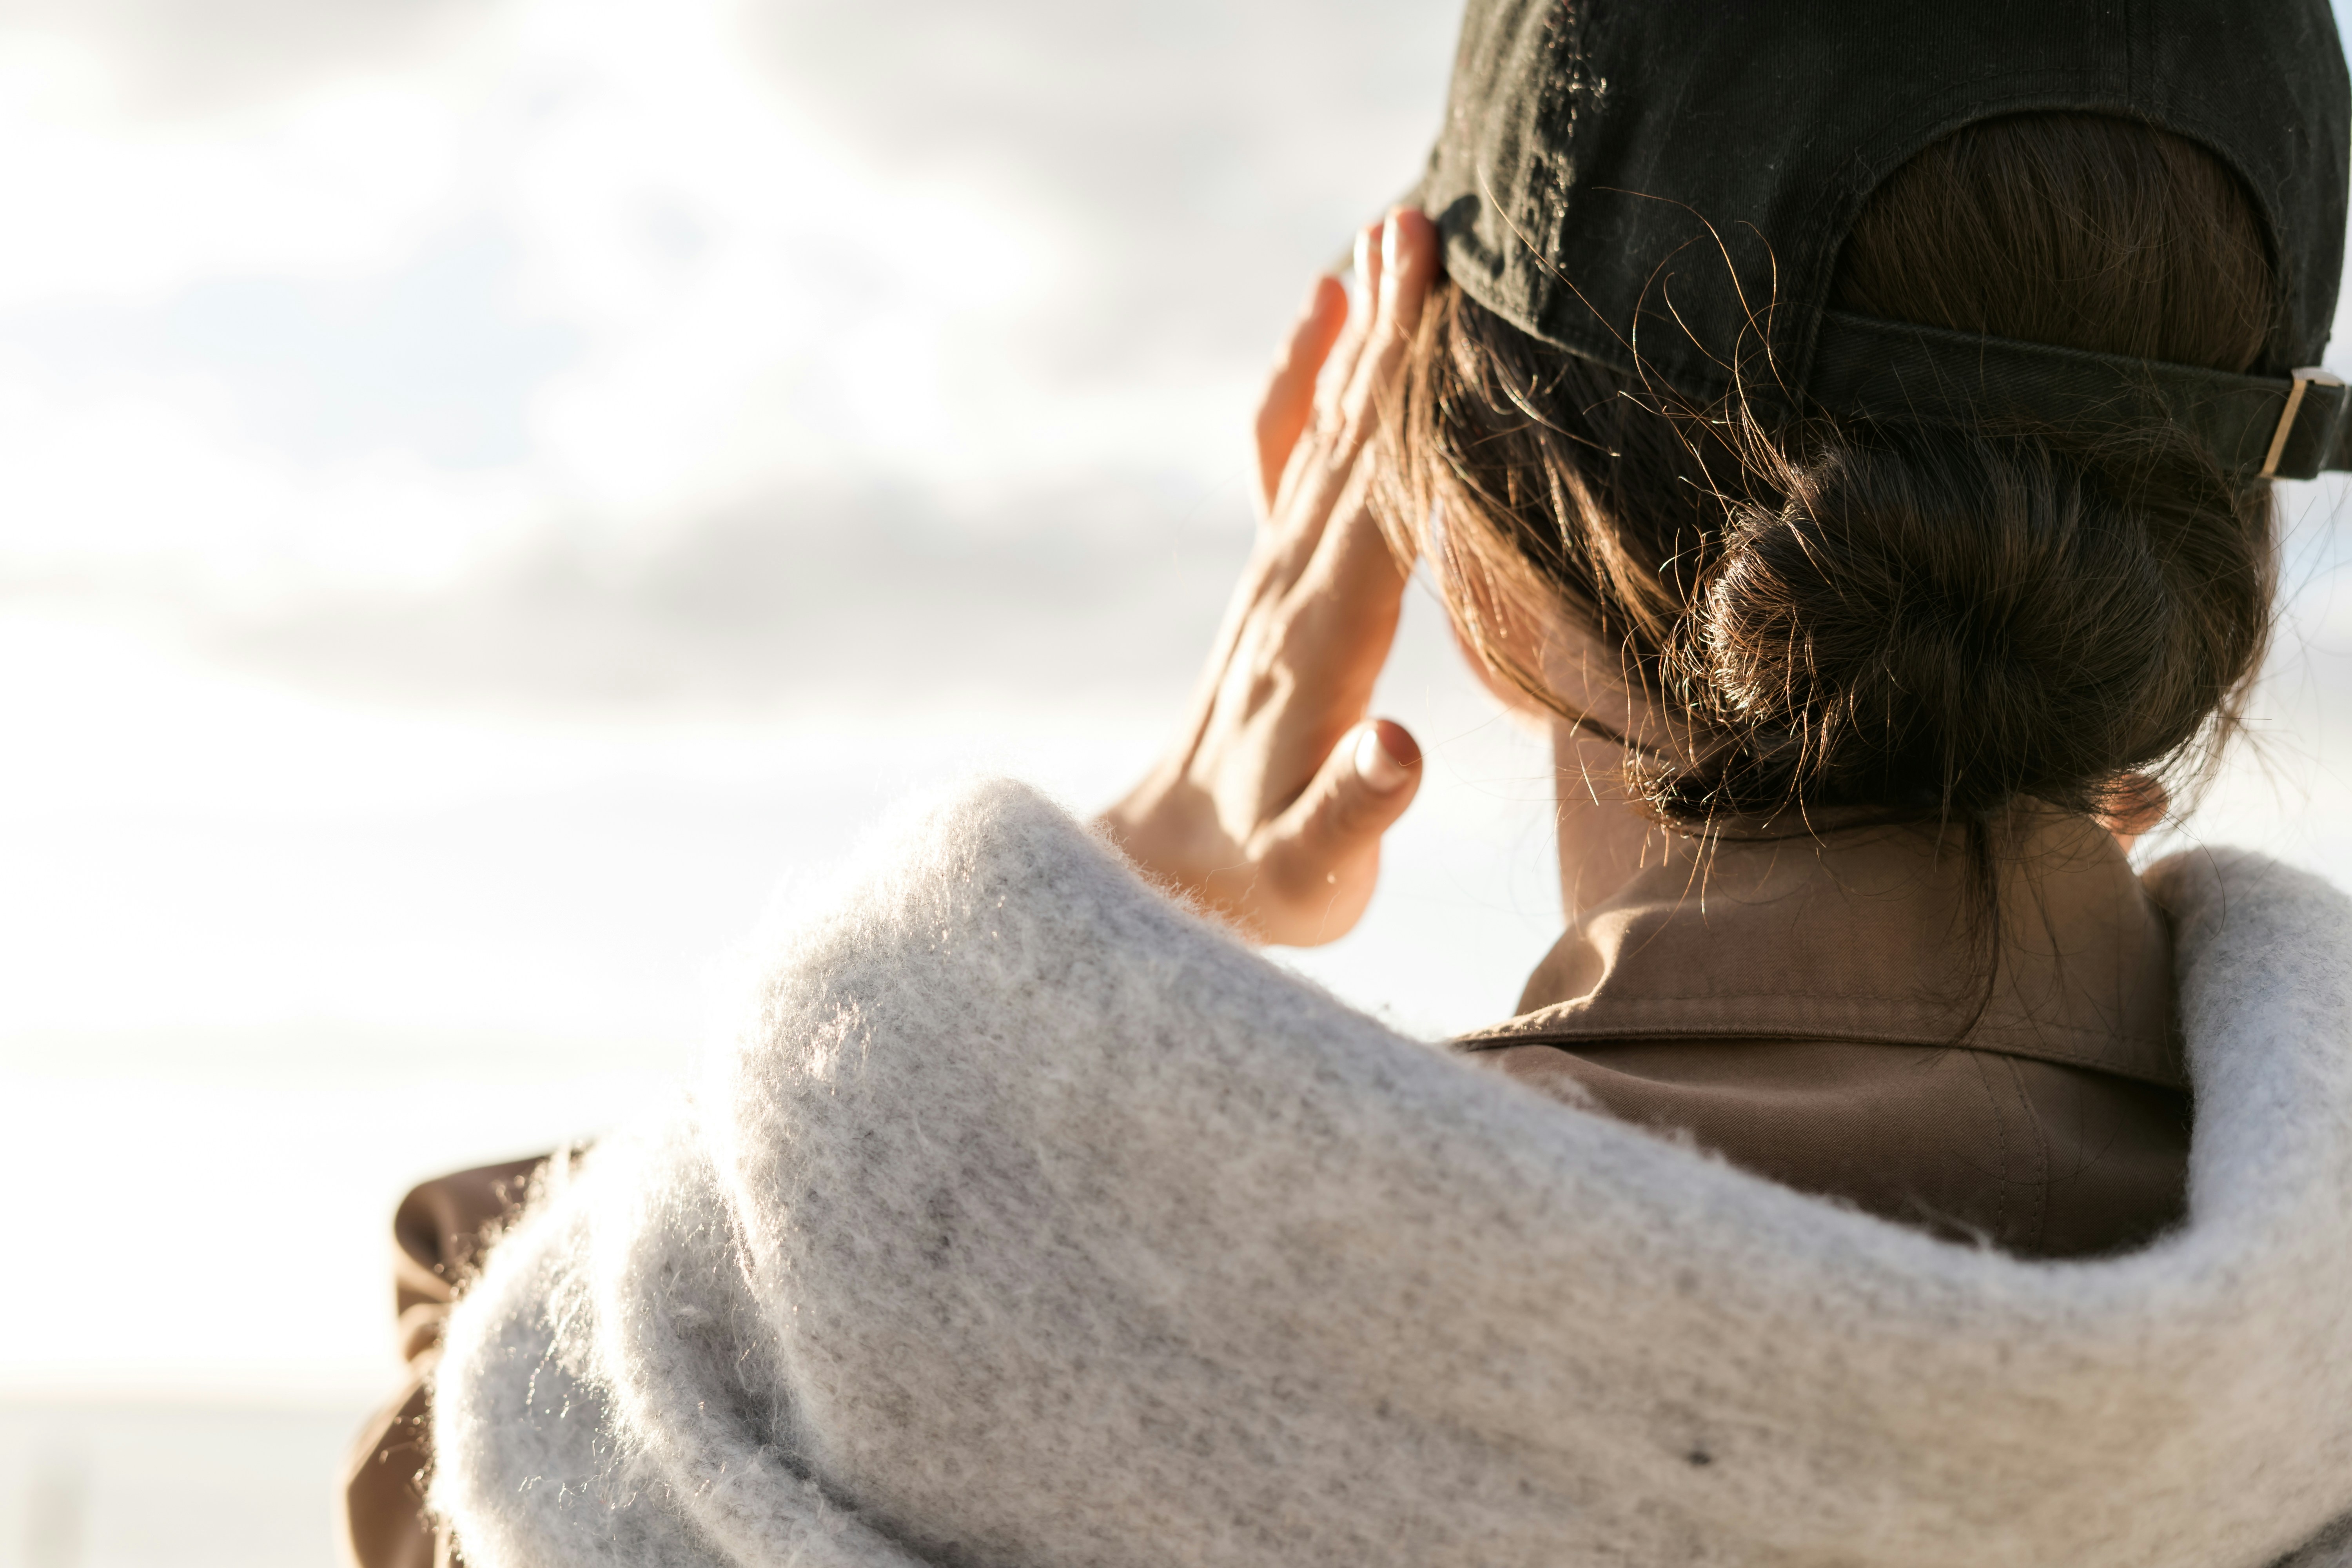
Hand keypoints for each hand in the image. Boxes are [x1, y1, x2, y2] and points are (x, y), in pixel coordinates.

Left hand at [1100, 208, 1434, 944]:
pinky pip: (1284, 465)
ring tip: (1384, 236)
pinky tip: (1320, 320)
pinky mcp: (1269, 589)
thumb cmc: (1260, 886)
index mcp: (1315, 649)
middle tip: (1419, 220)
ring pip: (1320, 440)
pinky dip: (1303, 387)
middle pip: (1346, 447)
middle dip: (1385, 338)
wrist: (1169, 884)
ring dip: (1354, 340)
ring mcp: (1272, 583)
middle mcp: (1286, 595)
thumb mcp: (1311, 874)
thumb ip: (1354, 814)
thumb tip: (1403, 749)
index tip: (1444, 314)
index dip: (1410, 411)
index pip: (1374, 507)